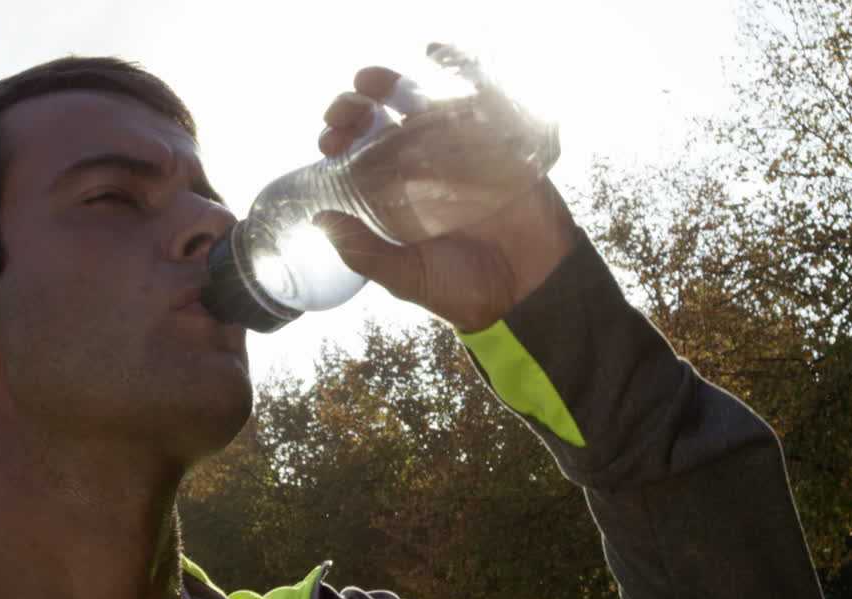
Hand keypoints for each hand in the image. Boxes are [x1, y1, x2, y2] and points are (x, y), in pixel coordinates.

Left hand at [314, 63, 578, 332]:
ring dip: (392, 85)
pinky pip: (475, 101)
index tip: (328, 138)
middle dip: (356, 108)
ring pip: (419, 106)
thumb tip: (319, 221)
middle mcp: (420, 172)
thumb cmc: (466, 292)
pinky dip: (458, 70)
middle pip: (380, 124)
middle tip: (345, 110)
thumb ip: (365, 252)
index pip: (356, 157)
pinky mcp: (495, 146)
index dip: (338, 140)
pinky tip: (434, 53)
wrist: (532, 290)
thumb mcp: (407, 279)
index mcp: (393, 200)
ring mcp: (457, 155)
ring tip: (369, 81)